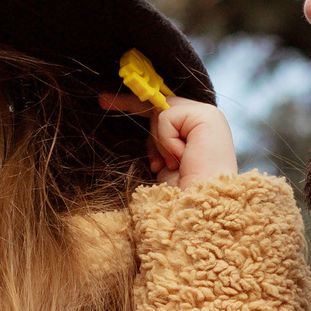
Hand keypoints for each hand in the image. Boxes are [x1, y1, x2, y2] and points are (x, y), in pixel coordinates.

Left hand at [100, 92, 237, 185]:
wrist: (199, 209)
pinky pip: (166, 117)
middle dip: (129, 102)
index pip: (164, 109)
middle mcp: (204, 120)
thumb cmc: (183, 194)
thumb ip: (159, 139)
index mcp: (198, 130)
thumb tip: (147, 121)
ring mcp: (207, 116)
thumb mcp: (165, 161)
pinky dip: (166, 141)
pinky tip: (180, 158)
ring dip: (158, 142)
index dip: (136, 104)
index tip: (106, 102)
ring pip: (161, 111)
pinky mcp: (206, 116)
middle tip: (103, 101)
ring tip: (174, 164)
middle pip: (160, 103)